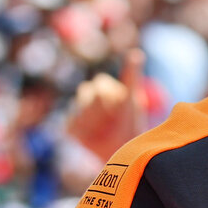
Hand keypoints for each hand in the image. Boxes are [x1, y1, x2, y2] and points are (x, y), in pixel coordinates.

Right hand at [66, 48, 146, 163]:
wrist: (122, 154)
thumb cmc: (131, 125)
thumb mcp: (132, 101)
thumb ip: (131, 77)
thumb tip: (136, 53)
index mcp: (105, 89)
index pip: (100, 83)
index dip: (107, 94)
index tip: (119, 102)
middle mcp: (89, 98)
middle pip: (86, 92)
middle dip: (99, 106)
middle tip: (113, 121)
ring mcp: (78, 112)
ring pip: (78, 109)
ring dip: (92, 120)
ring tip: (106, 131)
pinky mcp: (70, 128)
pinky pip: (71, 125)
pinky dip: (82, 132)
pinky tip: (93, 140)